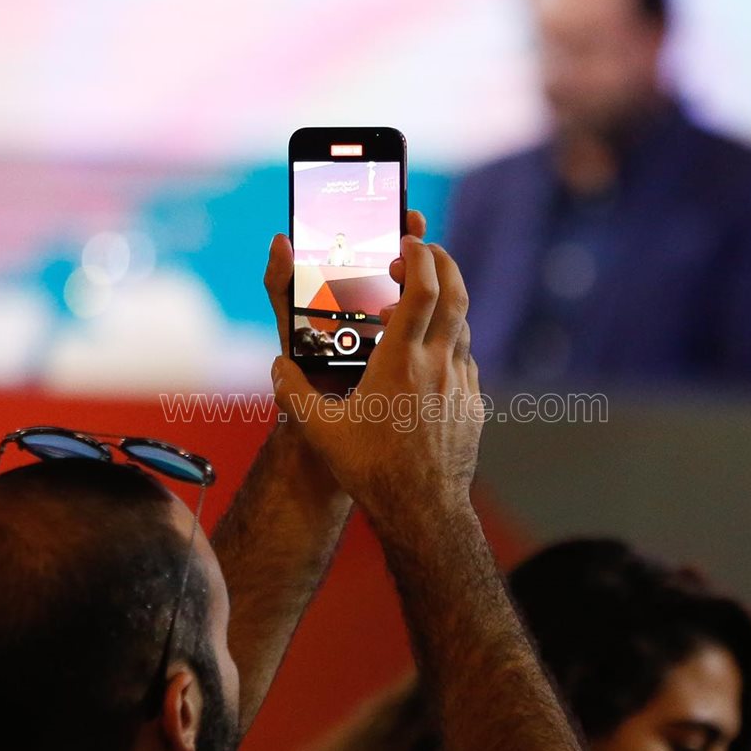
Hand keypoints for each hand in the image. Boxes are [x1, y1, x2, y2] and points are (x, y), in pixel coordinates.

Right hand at [272, 228, 481, 526]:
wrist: (422, 510)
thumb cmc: (371, 470)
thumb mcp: (322, 431)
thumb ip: (295, 392)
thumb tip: (277, 367)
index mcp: (400, 362)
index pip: (422, 291)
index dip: (419, 256)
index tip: (409, 240)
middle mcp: (437, 365)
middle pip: (455, 293)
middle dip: (441, 262)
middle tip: (422, 251)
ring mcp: (460, 383)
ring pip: (462, 325)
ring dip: (444, 303)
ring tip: (417, 304)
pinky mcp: (472, 404)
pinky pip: (463, 359)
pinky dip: (448, 342)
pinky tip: (426, 357)